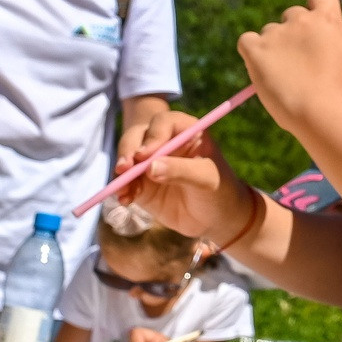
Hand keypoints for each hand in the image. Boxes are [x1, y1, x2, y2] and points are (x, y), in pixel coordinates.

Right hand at [118, 108, 257, 243]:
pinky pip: (126, 182)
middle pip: (139, 137)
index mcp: (186, 132)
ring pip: (128, 159)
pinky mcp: (142, 183)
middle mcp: (165, 142)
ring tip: (122, 190)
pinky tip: (125, 200)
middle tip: (124, 169)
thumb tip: (150, 167)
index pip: (164, 123)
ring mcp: (151, 162)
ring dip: (121, 173)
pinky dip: (122, 189)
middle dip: (128, 152)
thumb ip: (180, 171)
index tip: (144, 156)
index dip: (152, 136)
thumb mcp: (206, 179)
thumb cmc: (220, 191)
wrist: (216, 218)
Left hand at [237, 0, 341, 133]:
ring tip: (283, 75)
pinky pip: (246, 41)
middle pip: (292, 15)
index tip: (314, 17)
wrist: (319, 109)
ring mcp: (277, 33)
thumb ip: (330, 40)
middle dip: (294, 33)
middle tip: (300, 61)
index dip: (316, 3)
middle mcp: (301, 19)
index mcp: (327, 19)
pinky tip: (261, 67)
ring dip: (274, 47)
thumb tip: (319, 39)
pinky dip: (251, 51)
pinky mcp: (257, 49)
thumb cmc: (337, 90)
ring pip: (270, 32)